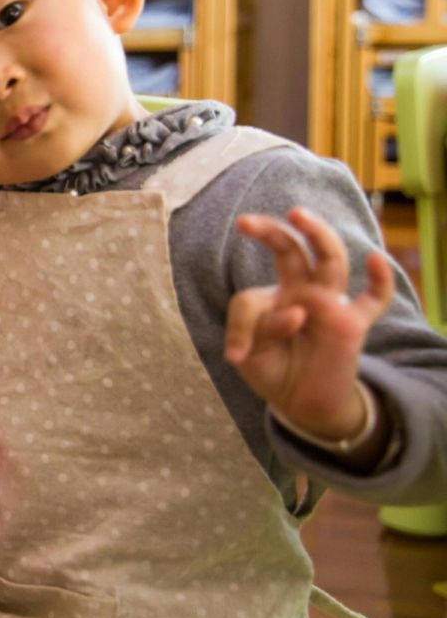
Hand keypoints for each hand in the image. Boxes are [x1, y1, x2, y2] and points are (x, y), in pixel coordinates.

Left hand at [224, 208, 395, 442]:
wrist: (300, 402)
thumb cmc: (272, 370)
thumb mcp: (248, 355)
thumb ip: (258, 330)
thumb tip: (297, 313)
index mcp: (273, 297)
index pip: (250, 298)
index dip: (240, 326)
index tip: (236, 355)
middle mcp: (302, 292)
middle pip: (292, 251)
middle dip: (270, 232)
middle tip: (246, 222)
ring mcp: (329, 304)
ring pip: (330, 260)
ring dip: (316, 235)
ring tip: (296, 215)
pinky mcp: (352, 323)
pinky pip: (374, 299)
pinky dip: (380, 280)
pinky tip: (375, 259)